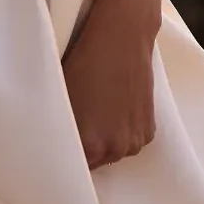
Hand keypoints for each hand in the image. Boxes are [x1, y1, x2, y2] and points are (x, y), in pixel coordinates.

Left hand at [61, 0, 161, 169]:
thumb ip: (61, 128)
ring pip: (111, 153)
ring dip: (103, 142)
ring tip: (96, 115)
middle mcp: (114, 150)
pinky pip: (128, 141)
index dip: (62, 157)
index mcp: (89, 146)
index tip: (56, 147)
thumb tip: (53, 142)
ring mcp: (135, 141)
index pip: (71, 169)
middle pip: (92, 164)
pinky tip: (113, 109)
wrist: (122, 35)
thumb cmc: (84, 61)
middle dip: (83, 150)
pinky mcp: (149, 129)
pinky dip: (120, 132)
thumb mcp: (63, 98)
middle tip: (75, 128)